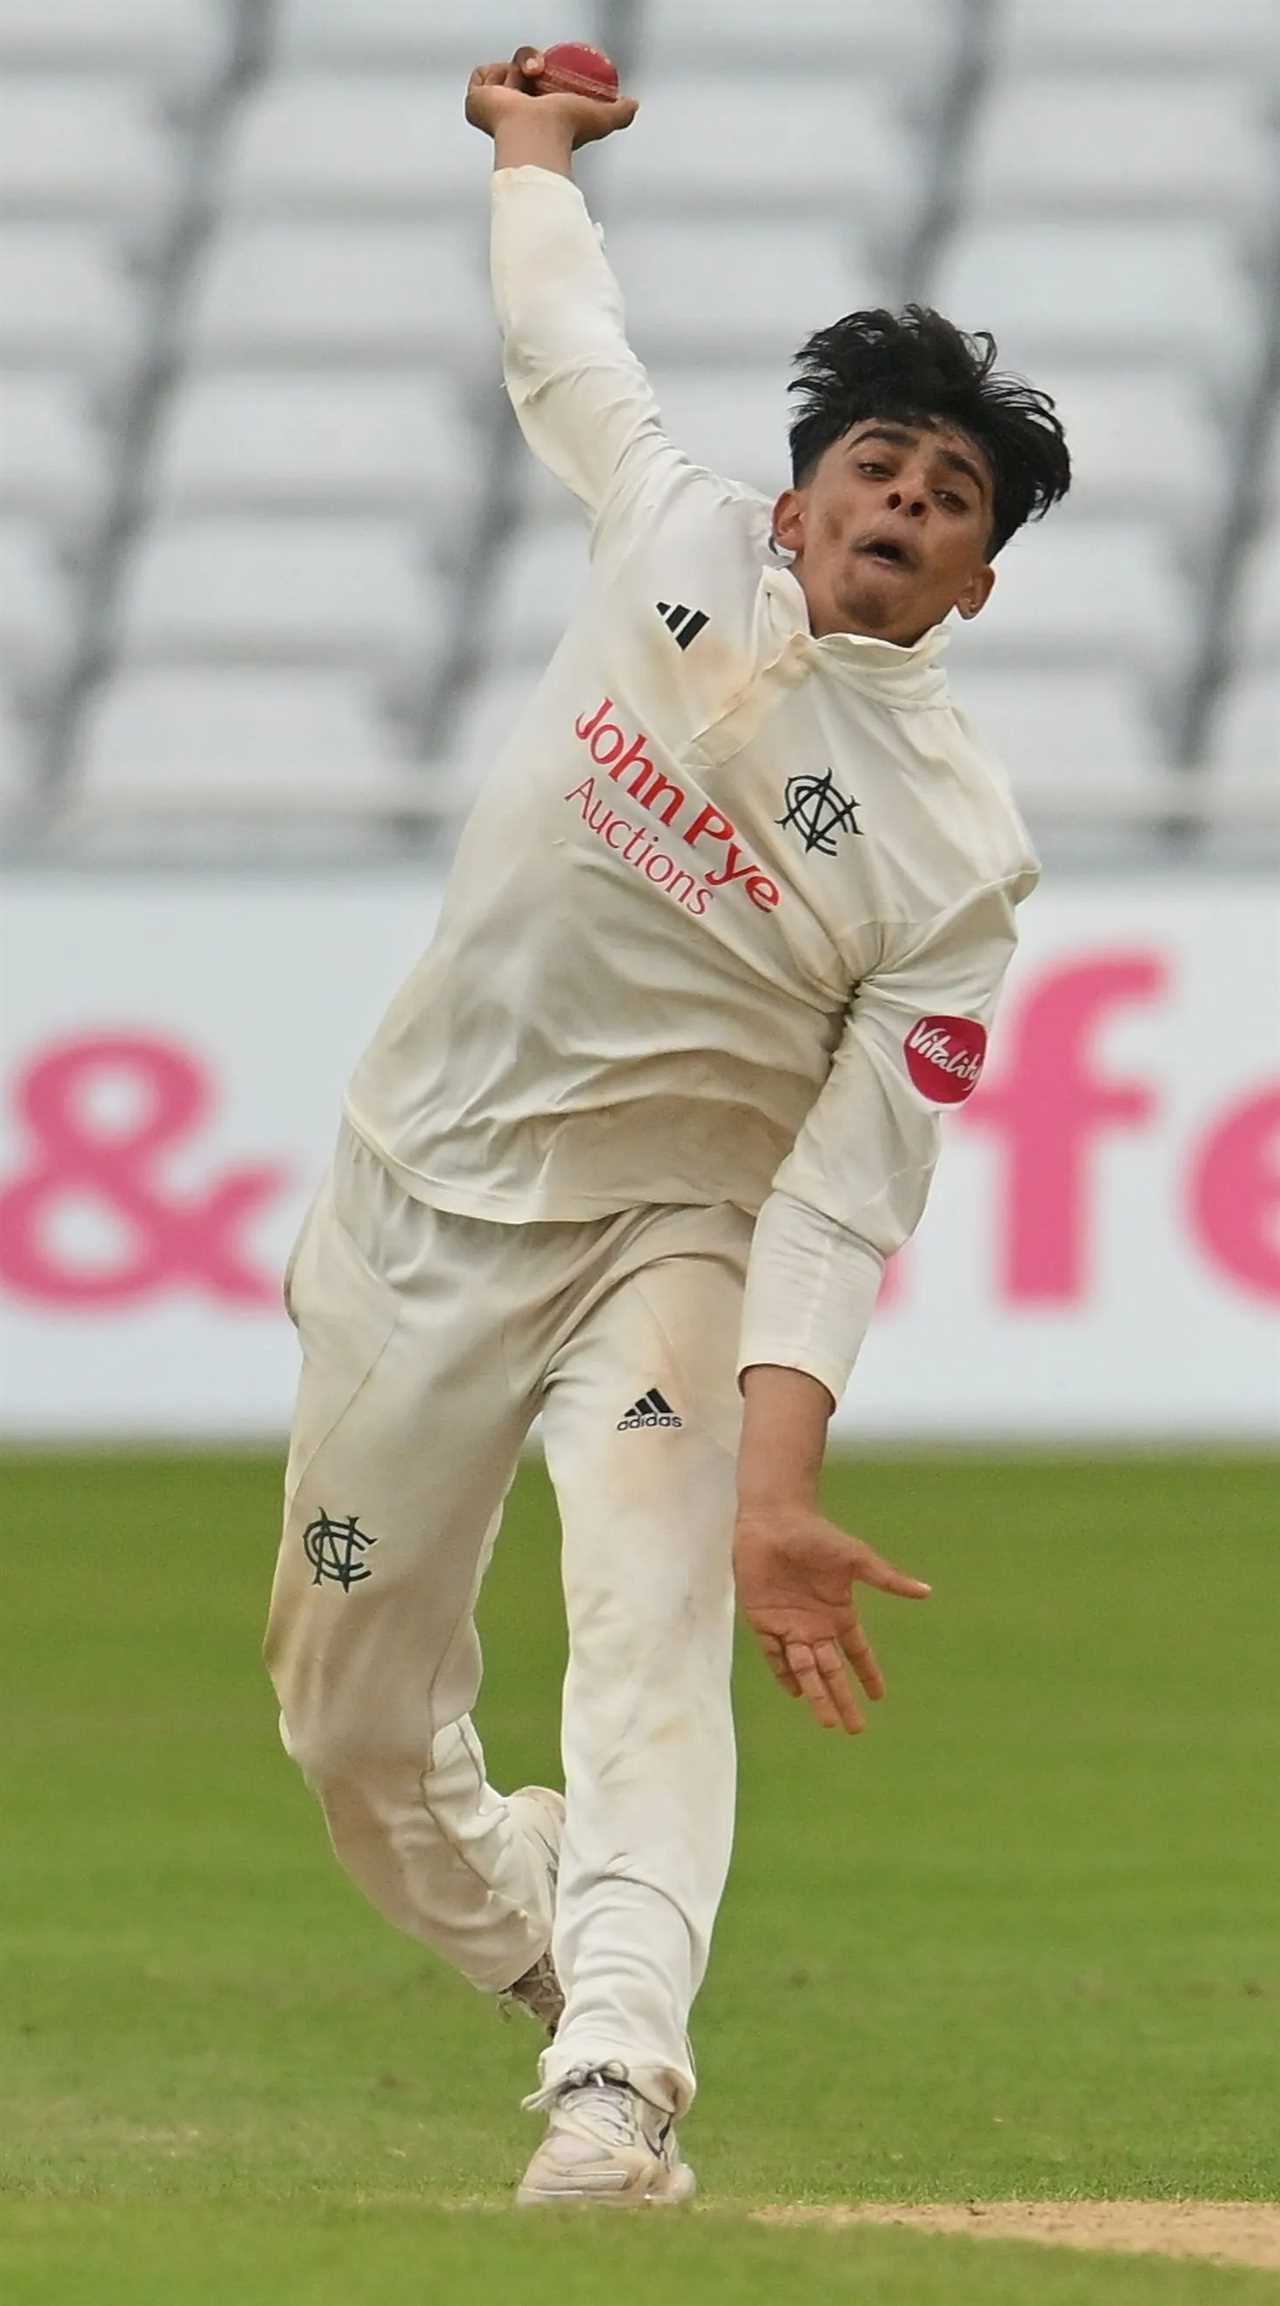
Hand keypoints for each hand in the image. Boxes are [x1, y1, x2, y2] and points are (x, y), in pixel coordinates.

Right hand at [466, 52, 638, 149]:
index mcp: (536, 112)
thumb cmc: (566, 130)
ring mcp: (493, 107)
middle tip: (539, 69)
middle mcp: (513, 110)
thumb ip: (618, 113)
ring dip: (514, 69)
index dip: (544, 63)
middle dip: (529, 60)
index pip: (537, 76)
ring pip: (503, 67)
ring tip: (525, 82)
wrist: (535, 133)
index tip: (551, 64)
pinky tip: (504, 90)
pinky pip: (483, 72)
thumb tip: (635, 104)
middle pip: (519, 66)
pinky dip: (494, 74)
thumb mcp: (600, 117)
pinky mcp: (475, 102)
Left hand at [734, 1505, 930, 1733]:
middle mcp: (815, 1625)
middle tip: (855, 1729)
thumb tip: (927, 1591)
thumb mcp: (856, 1559)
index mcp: (839, 1613)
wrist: (775, 1520)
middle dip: (843, 1698)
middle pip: (832, 1671)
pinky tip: (795, 1692)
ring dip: (817, 1694)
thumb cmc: (816, 1536)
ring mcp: (790, 1625)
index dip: (868, 1674)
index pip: (857, 1653)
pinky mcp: (764, 1620)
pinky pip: (774, 1654)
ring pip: (806, 1669)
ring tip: (828, 1722)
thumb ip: (887, 1579)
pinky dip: (784, 1673)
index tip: (879, 1698)